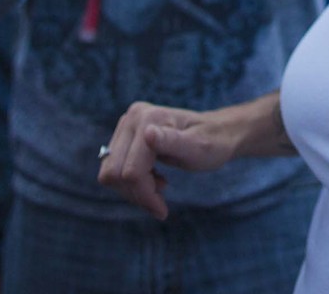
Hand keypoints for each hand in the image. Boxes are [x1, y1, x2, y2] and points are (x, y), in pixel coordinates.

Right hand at [98, 102, 236, 219]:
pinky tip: (155, 180)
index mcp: (148, 119)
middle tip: (160, 203)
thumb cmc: (213, 143)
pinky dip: (131, 182)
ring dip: (133, 189)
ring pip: (110, 173)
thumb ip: (173, 141)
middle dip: (137, 194)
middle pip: (114, 173)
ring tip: (160, 187)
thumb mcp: (198, 147)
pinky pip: (114, 169)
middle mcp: (131, 118)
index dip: (144, 195)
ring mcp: (126, 125)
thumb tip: (148, 134)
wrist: (218, 133)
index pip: (131, 171)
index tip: (162, 211)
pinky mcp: (124, 136)